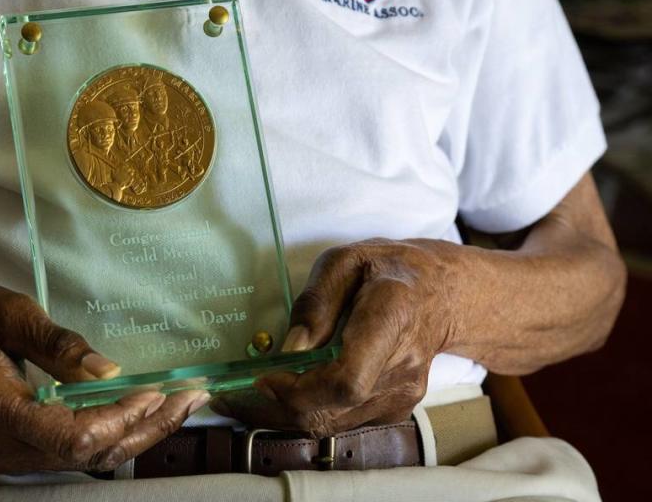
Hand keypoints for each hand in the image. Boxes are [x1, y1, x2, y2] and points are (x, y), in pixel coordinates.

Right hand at [0, 274, 208, 472]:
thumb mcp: (8, 313)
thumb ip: (58, 345)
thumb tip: (112, 372)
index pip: (73, 437)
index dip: (121, 419)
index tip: (158, 389)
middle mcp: (5, 445)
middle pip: (90, 455)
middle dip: (147, 427)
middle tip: (193, 397)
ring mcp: (10, 451)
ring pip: (88, 457)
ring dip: (139, 431)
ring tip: (183, 402)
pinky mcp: (19, 445)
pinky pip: (76, 448)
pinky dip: (116, 430)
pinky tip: (146, 409)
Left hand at [211, 238, 458, 435]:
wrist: (442, 294)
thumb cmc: (388, 270)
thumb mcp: (345, 262)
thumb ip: (315, 303)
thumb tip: (290, 349)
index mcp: (390, 319)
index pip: (346, 380)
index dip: (299, 390)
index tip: (265, 375)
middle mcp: (402, 367)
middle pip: (333, 410)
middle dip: (279, 404)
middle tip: (240, 389)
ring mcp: (403, 394)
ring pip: (333, 422)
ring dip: (289, 410)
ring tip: (262, 385)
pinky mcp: (397, 408)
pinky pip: (343, 420)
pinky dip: (311, 410)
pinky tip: (294, 387)